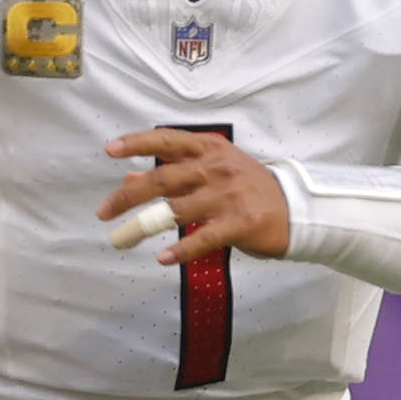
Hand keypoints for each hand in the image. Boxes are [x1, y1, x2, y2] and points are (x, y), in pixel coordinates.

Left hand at [99, 128, 290, 264]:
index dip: (137, 143)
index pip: (168, 140)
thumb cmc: (250, 189)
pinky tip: (163, 259)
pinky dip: (181, 250)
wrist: (297, 210)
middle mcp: (216, 168)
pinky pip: (202, 237)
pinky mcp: (238, 223)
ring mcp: (228, 195)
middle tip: (103, 212)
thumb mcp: (214, 171)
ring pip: (175, 210)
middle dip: (128, 196)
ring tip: (121, 239)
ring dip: (142, 226)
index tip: (110, 150)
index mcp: (210, 149)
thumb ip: (174, 172)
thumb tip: (129, 178)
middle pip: (162, 179)